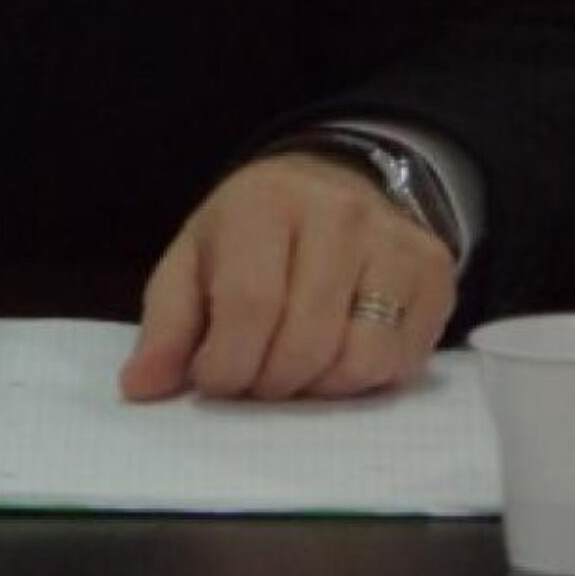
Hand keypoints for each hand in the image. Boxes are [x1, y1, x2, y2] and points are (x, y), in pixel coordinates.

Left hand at [119, 150, 456, 402]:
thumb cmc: (252, 234)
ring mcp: (393, 242)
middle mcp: (338, 213)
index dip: (226, 364)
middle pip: (303, 340)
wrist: (335, 186)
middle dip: (268, 384)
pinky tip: (336, 359)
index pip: (248, 305)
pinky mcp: (434, 275)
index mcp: (265, 202)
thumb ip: (167, 325)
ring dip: (315, 389)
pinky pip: (398, 362)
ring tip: (293, 371)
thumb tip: (141, 387)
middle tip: (254, 381)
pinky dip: (361, 382)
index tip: (213, 378)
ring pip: (356, 358)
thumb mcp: (195, 261)